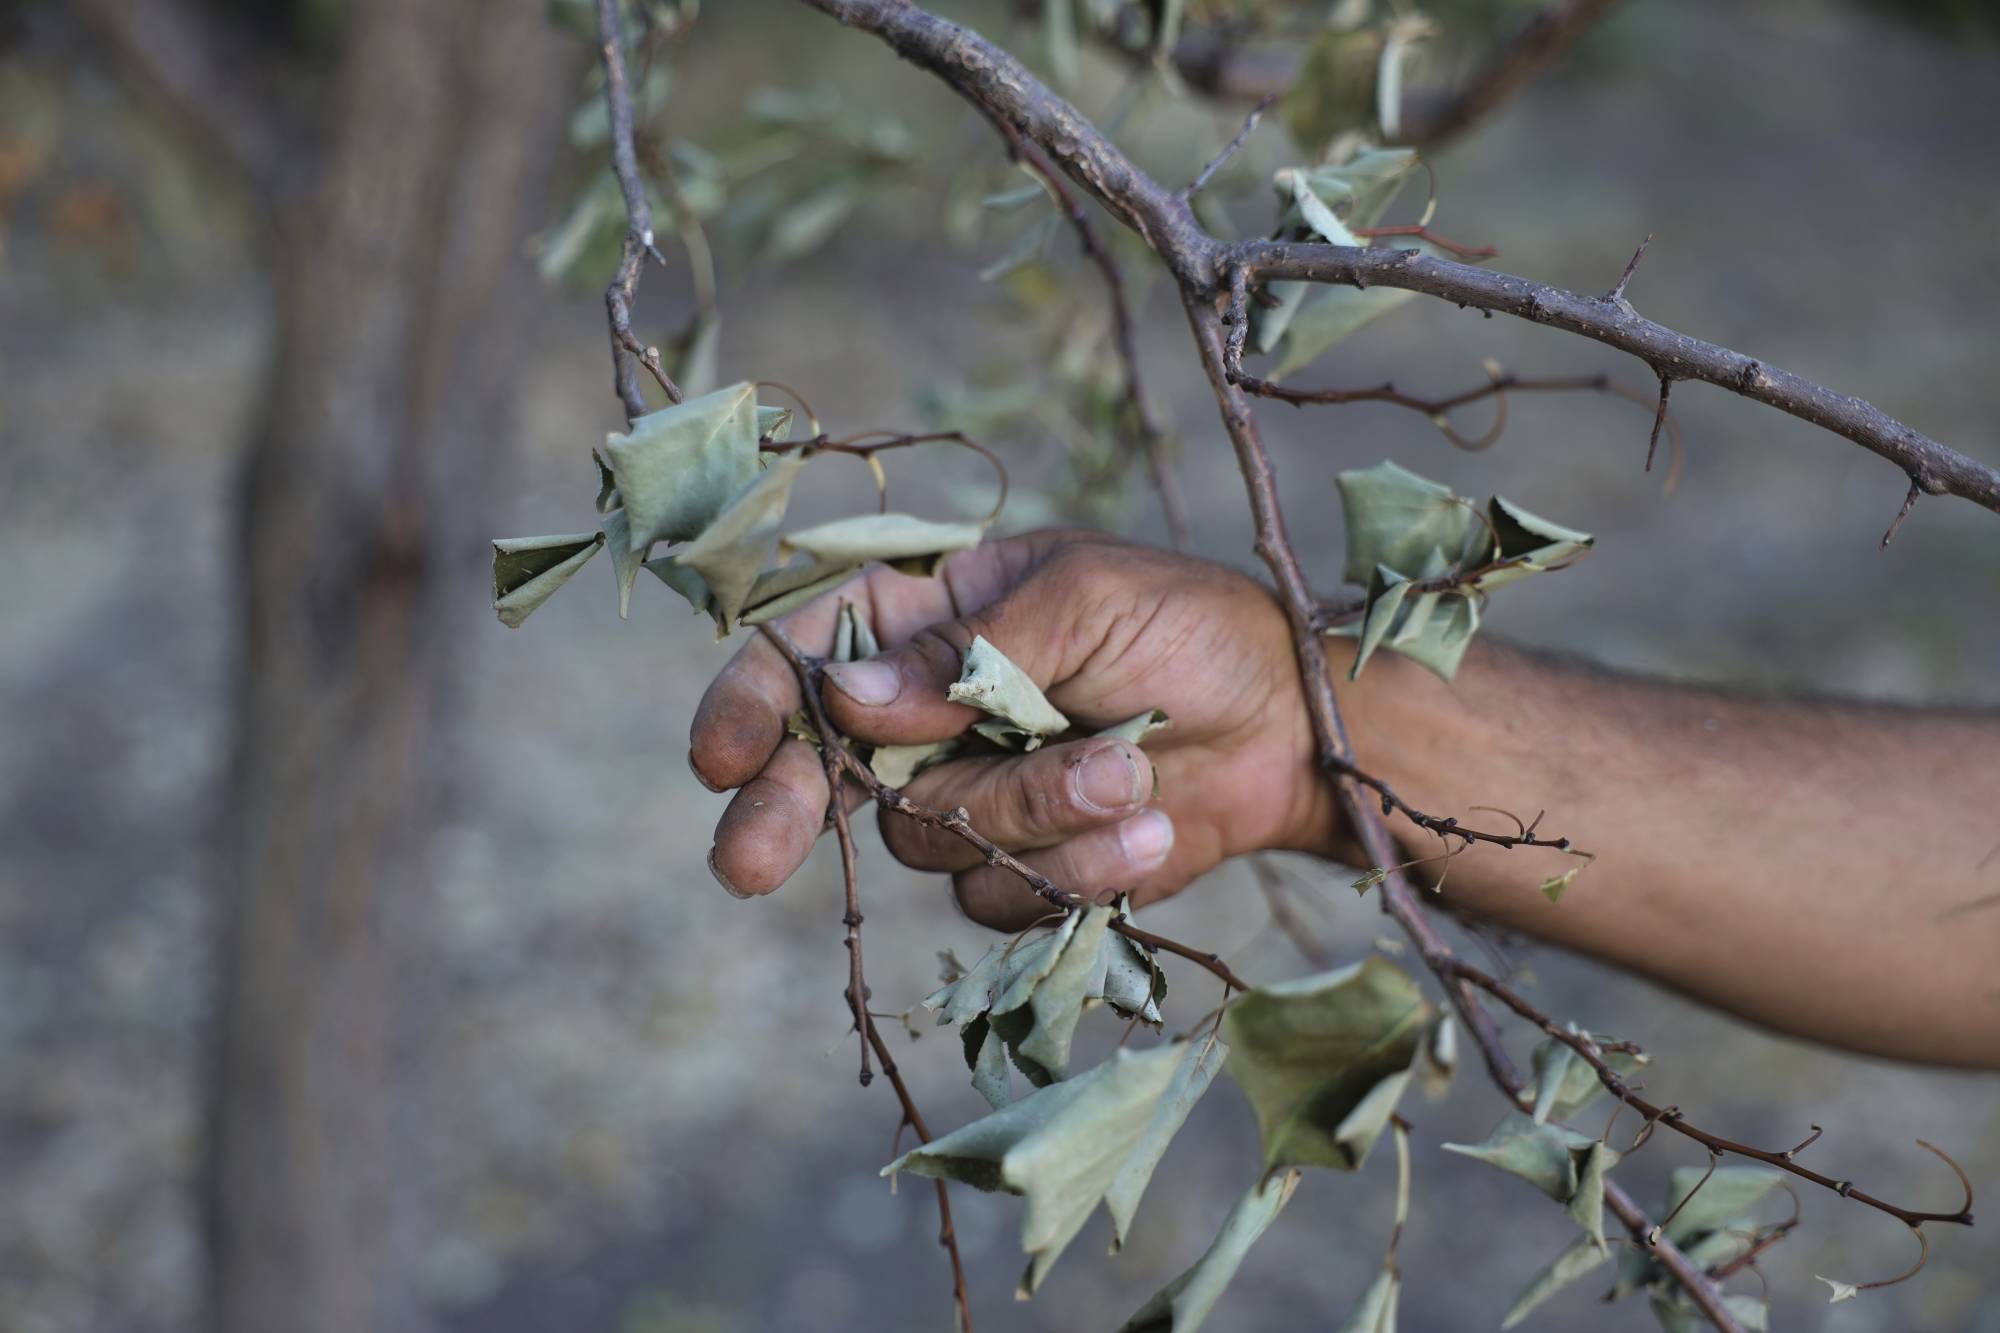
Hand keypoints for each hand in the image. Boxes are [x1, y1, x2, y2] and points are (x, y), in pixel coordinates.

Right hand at [688, 530, 1341, 928]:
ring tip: (1129, 766)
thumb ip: (967, 654)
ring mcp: (973, 796)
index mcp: (931, 620)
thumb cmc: (1190, 631)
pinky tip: (1150, 826)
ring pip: (932, 840)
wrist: (1293, 731)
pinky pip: (1002, 895)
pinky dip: (1077, 867)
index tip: (719, 757)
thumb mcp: (1083, 602)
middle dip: (784, 812)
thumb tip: (848, 698)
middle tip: (745, 862)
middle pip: (821, 771)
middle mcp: (931, 715)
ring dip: (1033, 811)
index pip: (811, 656)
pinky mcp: (1022, 870)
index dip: (755, 704)